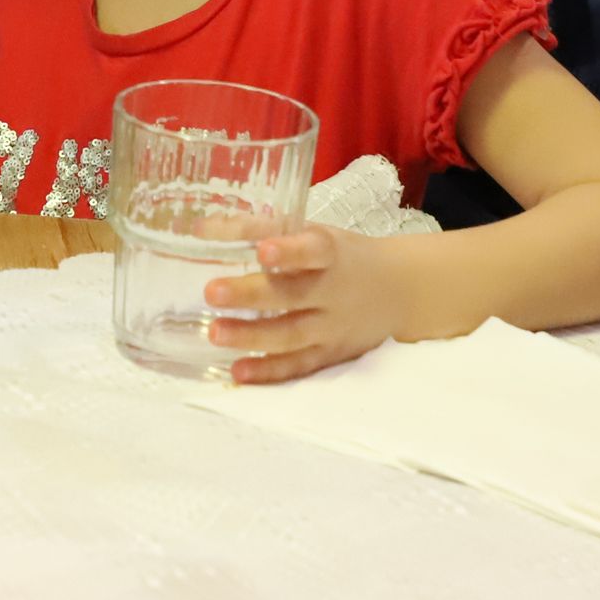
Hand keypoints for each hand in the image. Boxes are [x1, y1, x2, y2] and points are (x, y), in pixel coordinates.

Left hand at [204, 224, 412, 384]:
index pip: (313, 250)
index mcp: (331, 253)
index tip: (262, 251)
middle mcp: (334, 292)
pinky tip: (238, 371)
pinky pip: (298, 366)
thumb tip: (201, 227)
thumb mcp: (312, 233)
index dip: (290, 252)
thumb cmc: (341, 255)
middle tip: (211, 292)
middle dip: (251, 294)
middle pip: (293, 295)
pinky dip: (269, 371)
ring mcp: (333, 328)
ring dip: (251, 336)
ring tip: (215, 333)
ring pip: (292, 335)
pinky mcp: (330, 355)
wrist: (399, 291)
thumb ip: (260, 229)